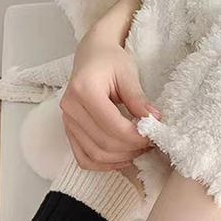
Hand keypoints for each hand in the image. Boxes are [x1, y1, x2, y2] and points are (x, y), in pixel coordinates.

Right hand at [61, 29, 157, 169]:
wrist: (92, 56)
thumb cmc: (110, 61)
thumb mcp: (128, 74)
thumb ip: (138, 99)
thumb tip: (154, 122)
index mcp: (84, 90)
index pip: (113, 126)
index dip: (136, 137)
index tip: (153, 134)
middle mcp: (70, 108)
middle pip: (104, 144)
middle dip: (131, 149)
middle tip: (150, 143)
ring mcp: (66, 121)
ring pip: (94, 155)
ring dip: (120, 159)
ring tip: (138, 150)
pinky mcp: (68, 131)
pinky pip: (83, 158)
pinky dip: (103, 164)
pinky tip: (121, 159)